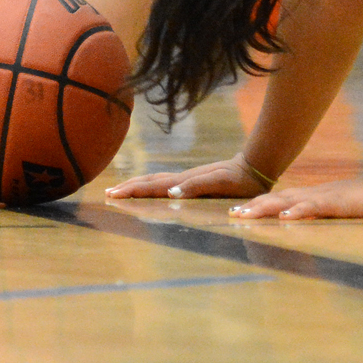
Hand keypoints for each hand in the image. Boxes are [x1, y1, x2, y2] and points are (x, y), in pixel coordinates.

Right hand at [104, 159, 271, 199]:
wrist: (254, 167)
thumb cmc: (240, 179)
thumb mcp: (221, 183)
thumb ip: (197, 186)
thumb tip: (171, 193)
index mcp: (184, 182)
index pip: (153, 186)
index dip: (133, 190)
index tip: (113, 195)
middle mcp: (182, 179)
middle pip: (150, 181)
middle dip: (129, 187)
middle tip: (108, 194)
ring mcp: (187, 179)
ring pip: (156, 181)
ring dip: (137, 186)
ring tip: (121, 190)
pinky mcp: (193, 181)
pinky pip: (166, 184)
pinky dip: (151, 187)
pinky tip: (151, 190)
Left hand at [226, 172, 362, 219]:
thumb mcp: (336, 208)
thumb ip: (320, 212)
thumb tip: (302, 221)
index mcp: (310, 197)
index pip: (278, 200)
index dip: (257, 204)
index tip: (237, 212)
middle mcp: (312, 195)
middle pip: (276, 199)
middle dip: (253, 206)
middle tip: (231, 214)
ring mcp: (323, 198)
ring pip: (288, 201)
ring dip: (265, 208)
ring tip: (245, 214)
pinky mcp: (337, 203)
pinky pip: (314, 207)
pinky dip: (298, 211)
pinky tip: (286, 216)